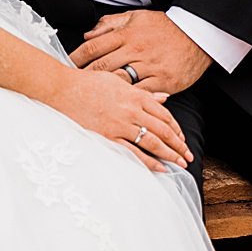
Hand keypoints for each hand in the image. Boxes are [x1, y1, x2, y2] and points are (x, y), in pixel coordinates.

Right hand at [42, 69, 192, 170]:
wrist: (63, 89)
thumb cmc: (89, 83)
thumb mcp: (120, 82)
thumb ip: (144, 93)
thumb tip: (165, 97)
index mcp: (137, 96)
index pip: (165, 115)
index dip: (176, 129)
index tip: (183, 139)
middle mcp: (132, 111)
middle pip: (163, 130)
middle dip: (178, 145)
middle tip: (188, 156)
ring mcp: (120, 125)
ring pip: (152, 142)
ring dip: (169, 155)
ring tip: (179, 164)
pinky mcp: (107, 137)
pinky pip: (132, 152)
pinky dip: (148, 161)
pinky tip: (159, 168)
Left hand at [70, 8, 212, 95]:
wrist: (198, 34)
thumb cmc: (166, 27)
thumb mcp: (137, 17)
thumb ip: (111, 24)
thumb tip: (88, 34)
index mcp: (128, 34)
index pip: (94, 46)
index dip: (76, 57)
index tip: (67, 65)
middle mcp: (136, 50)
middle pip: (102, 66)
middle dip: (84, 77)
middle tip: (72, 87)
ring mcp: (150, 67)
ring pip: (119, 82)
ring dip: (102, 92)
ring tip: (90, 99)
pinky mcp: (163, 82)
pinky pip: (141, 94)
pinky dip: (128, 101)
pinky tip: (118, 106)